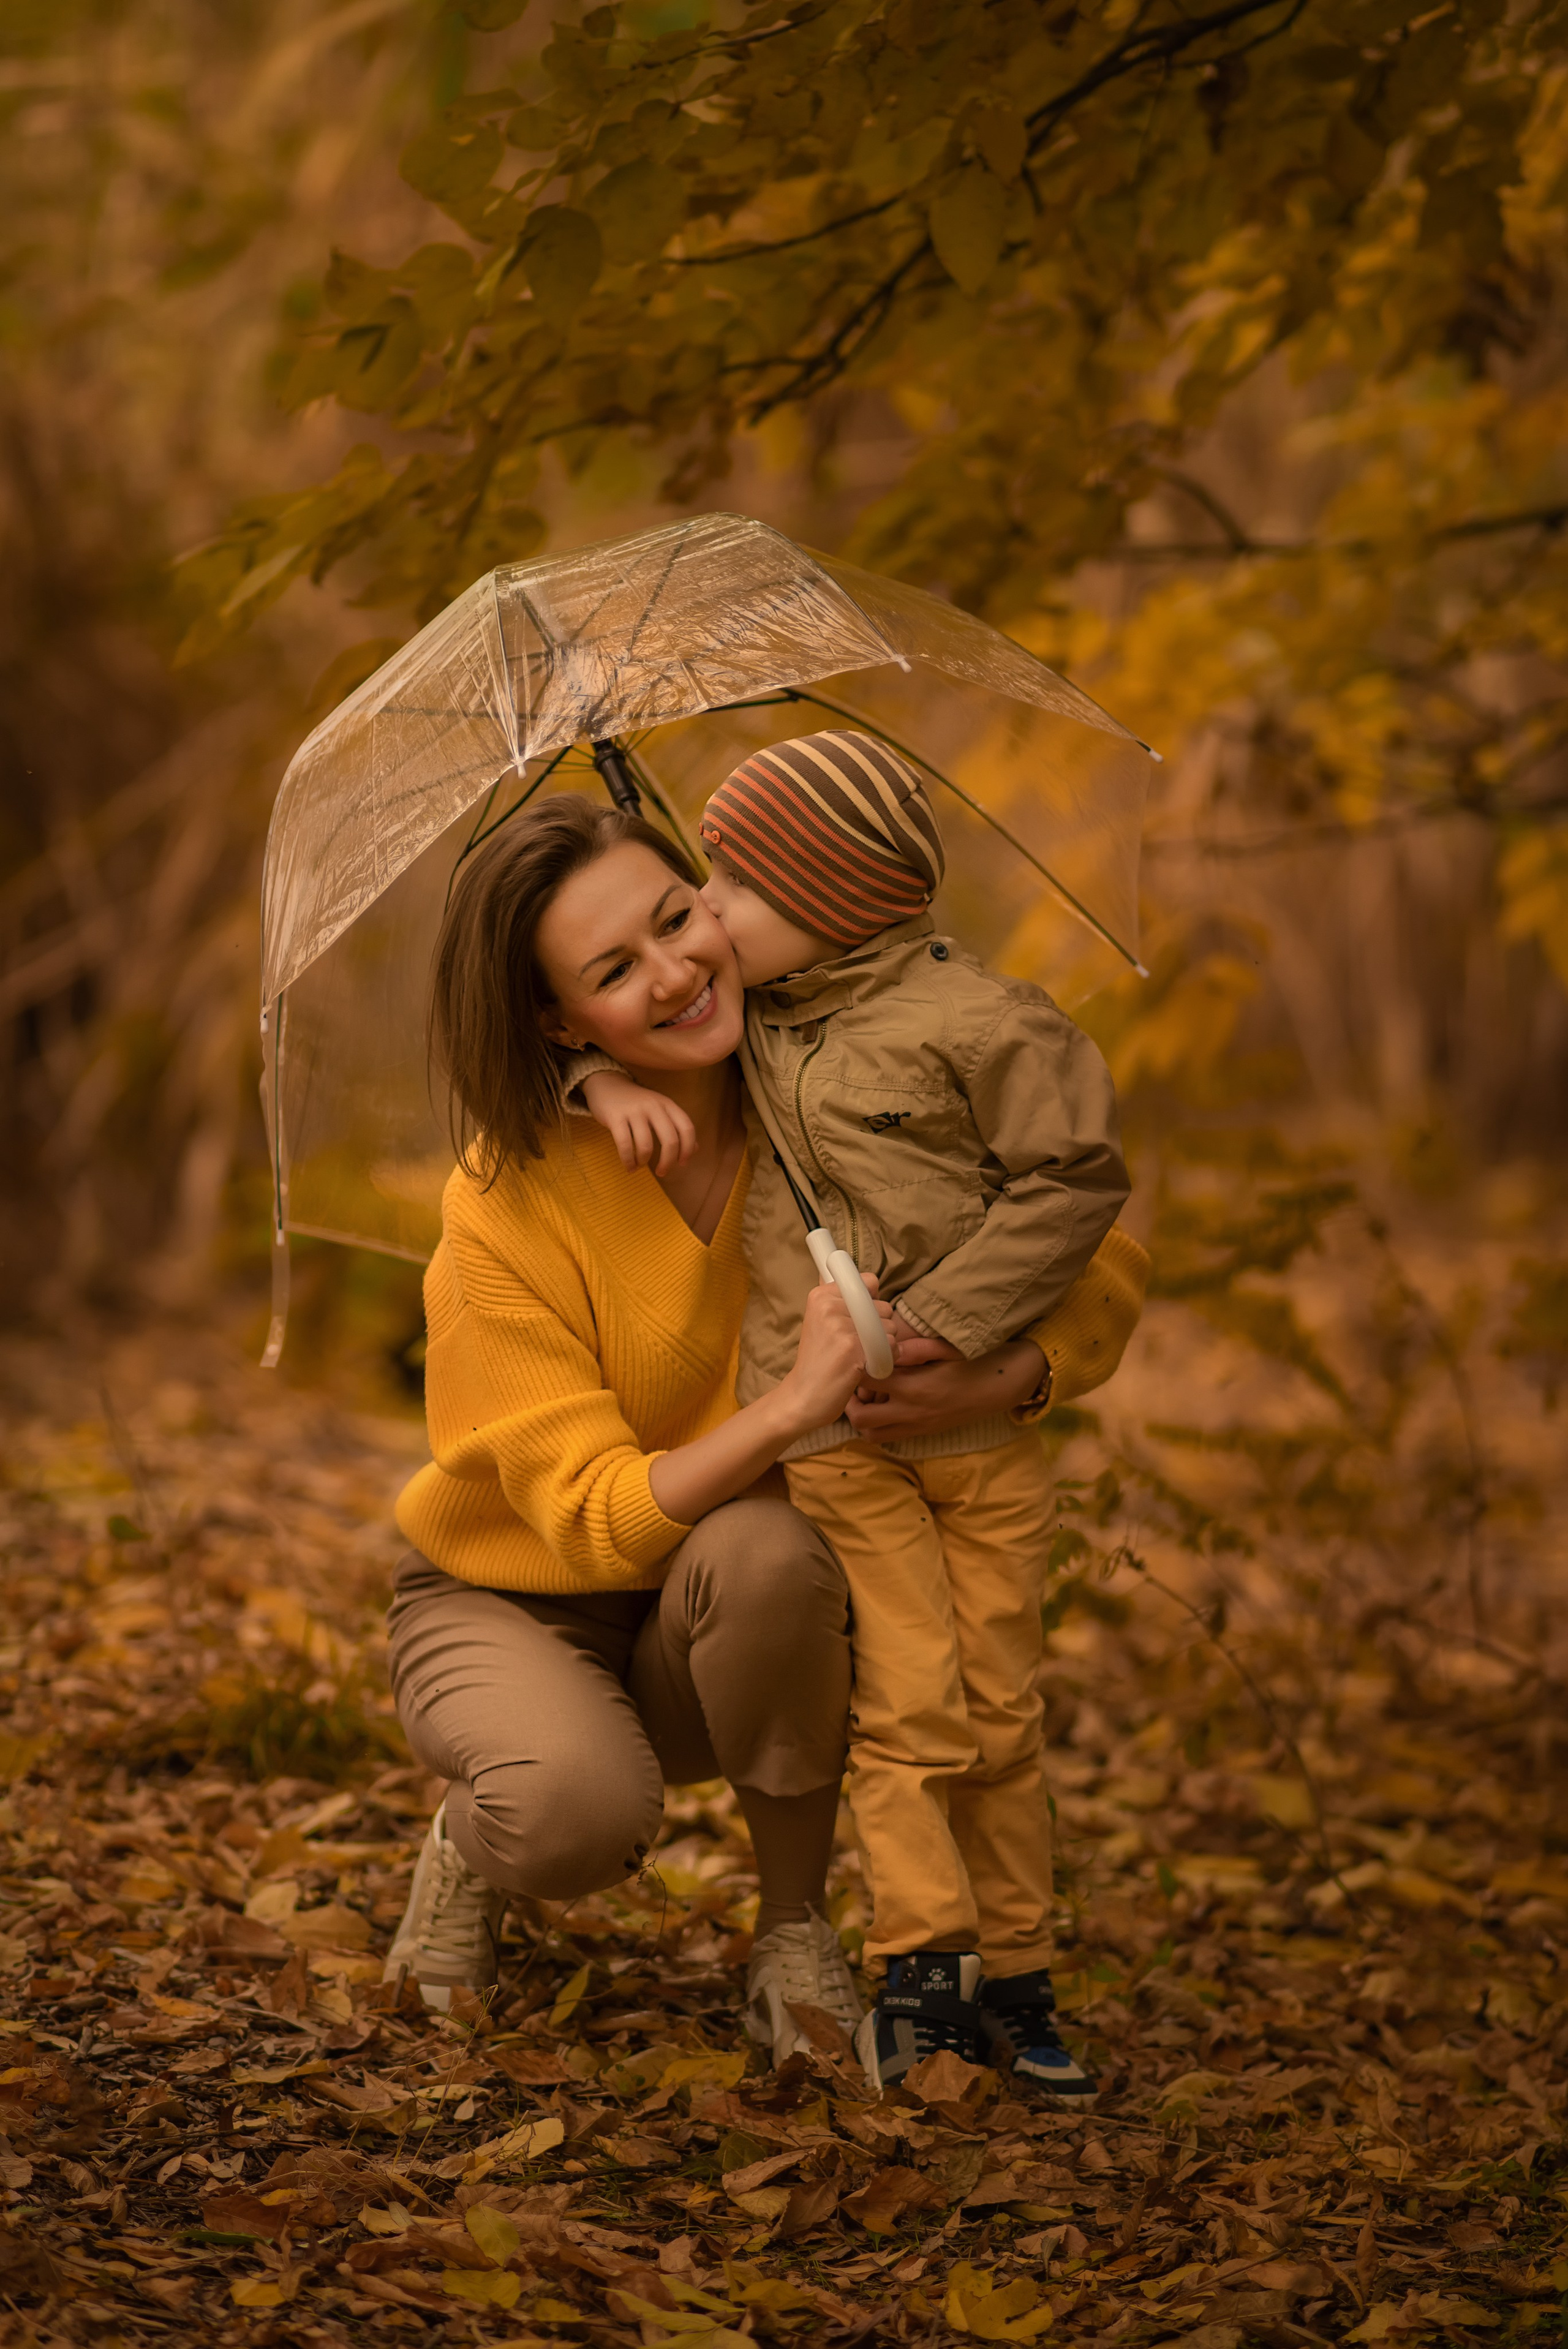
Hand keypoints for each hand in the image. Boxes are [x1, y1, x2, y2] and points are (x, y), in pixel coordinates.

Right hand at [582, 1070, 694, 1174]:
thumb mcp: (660, 1110)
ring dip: (644, 1161)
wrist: (607, 1085)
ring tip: (640, 1165)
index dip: (688, 1149)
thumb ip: (677, 1127)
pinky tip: (629, 1166)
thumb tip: (695, 1149)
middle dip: (668, 1162)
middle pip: (670, 1140)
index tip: (682, 1163)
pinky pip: (624, 1145)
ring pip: (646, 1145)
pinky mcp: (615, 1117)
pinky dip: (628, 1161)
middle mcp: (654, 1106)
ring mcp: (634, 1111)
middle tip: (662, 1172)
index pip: (687, 1128)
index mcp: (668, 1104)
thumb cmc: (636, 1103)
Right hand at [776, 1280, 899, 1436]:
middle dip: (880, 1326)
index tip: (861, 1319)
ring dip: (884, 1344)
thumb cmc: (819, 1361)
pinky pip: (890, 1344)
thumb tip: (864, 1276)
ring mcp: (840, 1325)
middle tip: (857, 1345)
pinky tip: (868, 1366)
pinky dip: (886, 1357)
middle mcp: (829, 1305)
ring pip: (889, 1326)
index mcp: (821, 1295)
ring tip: (861, 1356)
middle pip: (884, 1306)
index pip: (870, 1282)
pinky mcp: (852, 1346)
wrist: (803, 1396)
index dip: (874, 1302)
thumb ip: (842, 1299)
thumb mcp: (821, 1322)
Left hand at [846, 1336, 1044, 1443]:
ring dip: (861, 1417)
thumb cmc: (973, 1363)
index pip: (869, 1381)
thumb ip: (916, 1348)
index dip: (856, 1369)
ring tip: (862, 1397)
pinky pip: (887, 1438)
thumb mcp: (947, 1349)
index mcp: (915, 1388)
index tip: (855, 1357)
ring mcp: (916, 1426)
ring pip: (871, 1434)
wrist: (998, 1389)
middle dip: (849, 1401)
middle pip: (862, 1417)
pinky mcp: (921, 1433)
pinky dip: (876, 1426)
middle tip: (850, 1382)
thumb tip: (887, 1345)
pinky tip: (880, 1406)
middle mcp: (911, 1412)